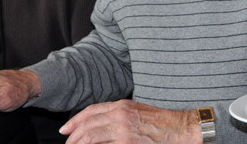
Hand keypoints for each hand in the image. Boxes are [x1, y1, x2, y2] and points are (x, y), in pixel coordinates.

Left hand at [59, 99, 199, 143]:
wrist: (181, 129)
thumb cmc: (162, 123)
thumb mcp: (137, 112)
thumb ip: (118, 116)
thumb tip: (100, 125)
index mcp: (122, 106)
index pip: (91, 111)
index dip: (75, 120)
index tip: (66, 130)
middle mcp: (120, 115)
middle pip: (87, 125)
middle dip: (73, 137)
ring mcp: (123, 130)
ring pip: (91, 137)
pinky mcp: (127, 143)